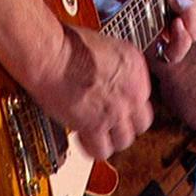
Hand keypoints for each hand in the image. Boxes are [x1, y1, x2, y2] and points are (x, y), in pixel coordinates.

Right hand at [31, 24, 152, 160]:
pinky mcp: (96, 126)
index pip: (144, 96)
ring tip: (98, 136)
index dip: (130, 104)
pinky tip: (83, 140)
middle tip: (113, 125)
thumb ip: (113, 66)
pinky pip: (102, 150)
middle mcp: (132, 91)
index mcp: (136, 67)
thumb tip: (107, 75)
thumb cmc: (67, 44)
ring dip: (112, 140)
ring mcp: (116, 110)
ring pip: (125, 141)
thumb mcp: (104, 46)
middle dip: (127, 125)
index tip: (119, 106)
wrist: (51, 55)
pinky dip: (93, 148)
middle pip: (142, 122)